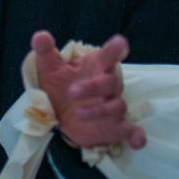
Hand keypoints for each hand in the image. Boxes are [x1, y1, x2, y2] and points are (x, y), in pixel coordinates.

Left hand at [31, 30, 145, 150]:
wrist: (58, 115)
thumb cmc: (58, 85)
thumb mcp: (49, 68)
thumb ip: (45, 51)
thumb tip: (40, 36)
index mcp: (96, 66)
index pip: (108, 56)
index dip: (114, 50)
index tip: (120, 43)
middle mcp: (108, 85)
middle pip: (111, 82)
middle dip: (94, 86)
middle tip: (72, 91)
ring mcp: (113, 106)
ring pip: (117, 106)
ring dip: (100, 111)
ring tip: (78, 114)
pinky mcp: (115, 127)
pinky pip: (130, 130)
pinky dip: (136, 135)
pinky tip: (138, 142)